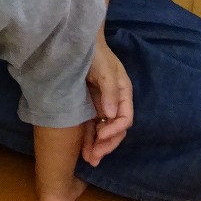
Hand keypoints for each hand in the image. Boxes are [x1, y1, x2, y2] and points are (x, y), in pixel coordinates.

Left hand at [80, 36, 132, 165]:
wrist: (76, 41)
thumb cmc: (94, 52)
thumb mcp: (104, 69)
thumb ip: (109, 91)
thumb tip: (110, 114)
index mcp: (123, 93)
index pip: (124, 119)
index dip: (114, 130)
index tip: (100, 135)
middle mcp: (114, 102)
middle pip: (115, 129)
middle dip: (106, 145)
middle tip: (93, 157)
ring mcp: (101, 105)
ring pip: (103, 131)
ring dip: (98, 146)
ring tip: (88, 160)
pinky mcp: (88, 105)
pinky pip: (91, 126)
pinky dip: (88, 138)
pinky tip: (83, 149)